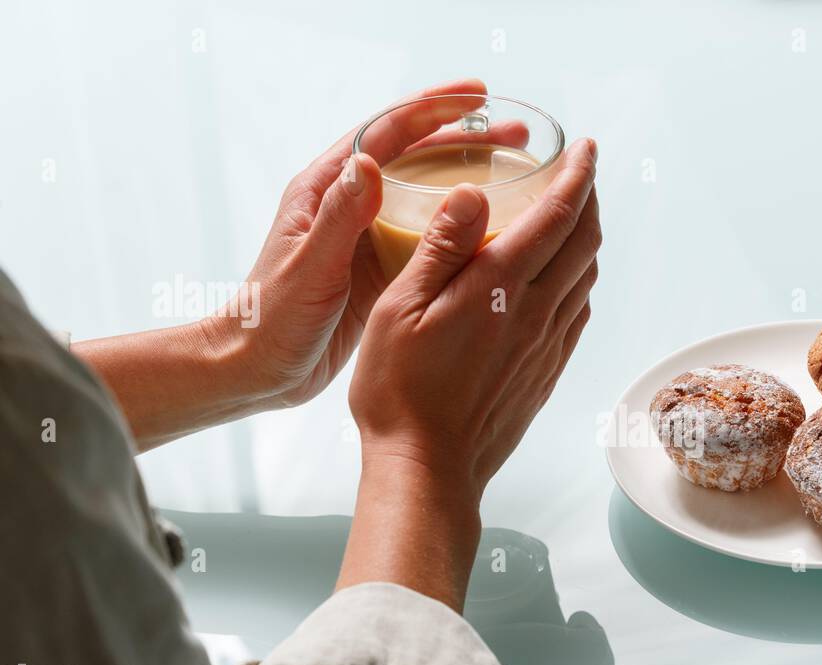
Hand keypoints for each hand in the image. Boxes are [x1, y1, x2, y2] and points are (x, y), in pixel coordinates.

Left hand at [221, 78, 493, 407]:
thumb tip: (370, 162)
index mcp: (324, 190)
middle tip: (517, 134)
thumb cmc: (272, 320)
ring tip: (518, 172)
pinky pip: (430, 234)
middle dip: (466, 139)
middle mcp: (348, 204)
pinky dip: (465, 226)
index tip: (476, 95)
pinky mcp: (382, 268)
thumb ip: (339, 218)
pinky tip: (498, 230)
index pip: (385, 132)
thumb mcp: (309, 268)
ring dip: (470, 179)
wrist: (259, 369)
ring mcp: (367, 235)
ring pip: (427, 192)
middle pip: (415, 155)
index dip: (432, 109)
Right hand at [336, 138, 599, 608]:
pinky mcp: (546, 373)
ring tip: (572, 216)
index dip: (578, 175)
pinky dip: (579, 282)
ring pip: (587, 277)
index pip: (558, 215)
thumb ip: (441, 247)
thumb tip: (475, 193)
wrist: (429, 469)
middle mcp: (537, 313)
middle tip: (580, 171)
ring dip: (587, 239)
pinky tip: (563, 280)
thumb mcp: (399, 309)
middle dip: (589, 198)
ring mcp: (547, 346)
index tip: (586, 147)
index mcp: (501, 288)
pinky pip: (577, 314)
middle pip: (586, 241)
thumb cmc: (400, 392)